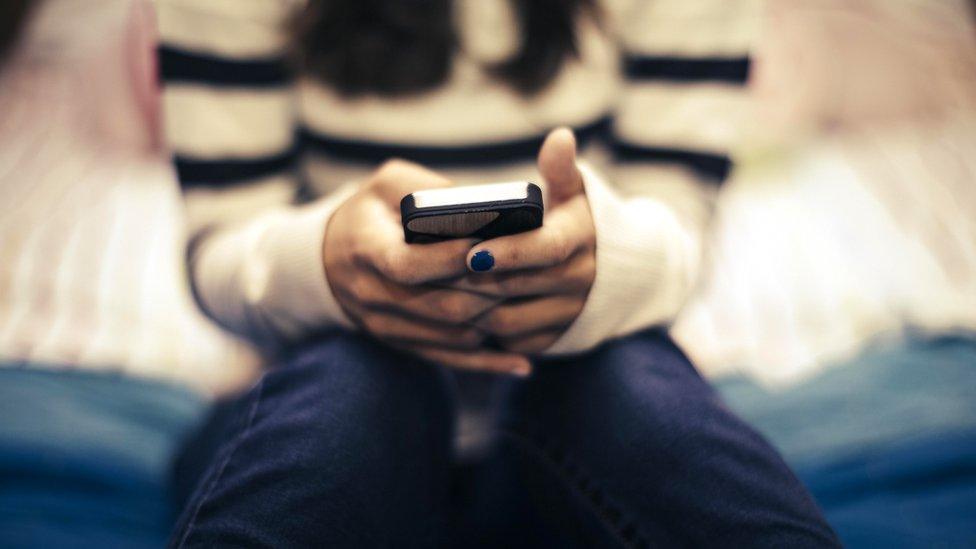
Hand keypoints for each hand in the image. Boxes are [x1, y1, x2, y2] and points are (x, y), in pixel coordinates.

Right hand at [323, 159, 531, 374]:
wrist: (329, 259)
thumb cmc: (370, 213)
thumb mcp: (388, 184)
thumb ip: (429, 190)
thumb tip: (485, 208)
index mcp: (366, 250)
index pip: (408, 265)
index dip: (450, 259)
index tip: (489, 245)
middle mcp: (373, 294)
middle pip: (440, 305)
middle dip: (488, 292)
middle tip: (528, 278)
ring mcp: (386, 326)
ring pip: (450, 336)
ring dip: (493, 324)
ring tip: (530, 308)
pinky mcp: (402, 344)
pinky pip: (448, 360)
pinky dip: (486, 363)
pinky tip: (520, 363)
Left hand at [448, 128, 595, 353]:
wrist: (610, 272)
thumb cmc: (576, 221)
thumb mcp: (574, 192)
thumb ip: (562, 168)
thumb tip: (560, 137)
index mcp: (580, 240)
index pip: (544, 249)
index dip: (509, 251)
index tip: (473, 250)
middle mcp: (579, 281)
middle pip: (516, 287)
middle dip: (472, 281)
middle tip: (432, 272)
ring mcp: (566, 315)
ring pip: (507, 320)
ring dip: (470, 308)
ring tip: (438, 291)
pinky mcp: (553, 340)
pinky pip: (510, 342)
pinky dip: (482, 332)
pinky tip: (455, 313)